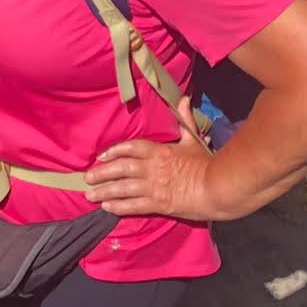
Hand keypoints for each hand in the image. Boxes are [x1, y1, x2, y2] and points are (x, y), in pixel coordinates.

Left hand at [84, 97, 219, 220]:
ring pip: (123, 188)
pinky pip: (134, 205)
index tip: (101, 156)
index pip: (131, 147)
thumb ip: (185, 120)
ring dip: (105, 192)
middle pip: (121, 168)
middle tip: (87, 178)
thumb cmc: (207, 164)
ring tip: (90, 195)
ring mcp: (154, 187)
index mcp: (159, 151)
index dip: (114, 151)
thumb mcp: (194, 140)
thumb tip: (183, 98)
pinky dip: (119, 207)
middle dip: (102, 173)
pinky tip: (107, 208)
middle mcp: (152, 168)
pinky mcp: (159, 204)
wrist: (219, 188)